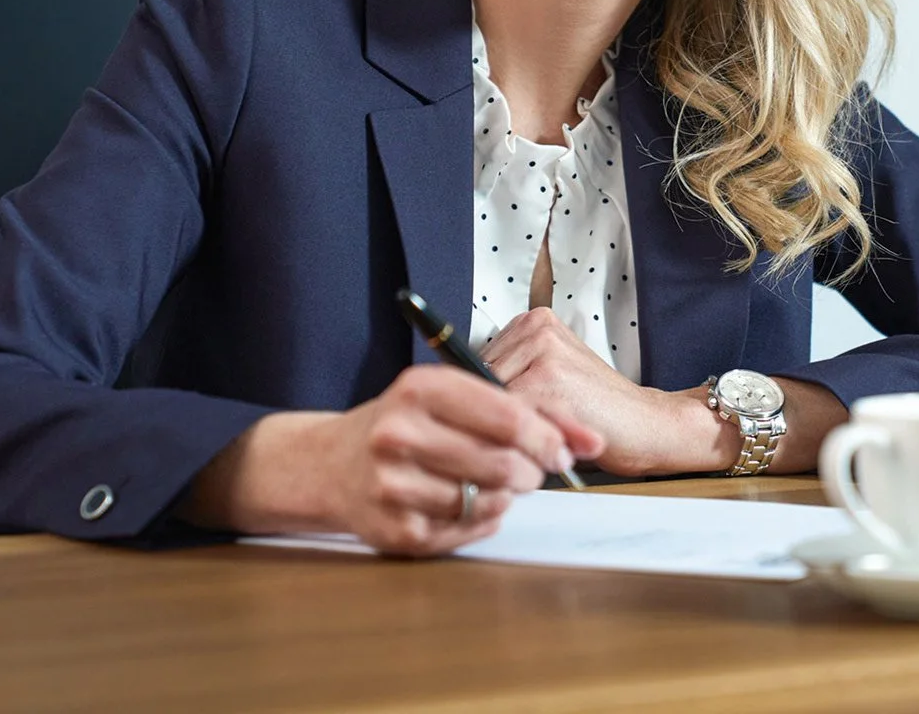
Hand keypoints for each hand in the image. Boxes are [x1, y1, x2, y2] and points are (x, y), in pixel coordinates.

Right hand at [184, 365, 602, 556]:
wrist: (329, 464)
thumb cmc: (402, 424)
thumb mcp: (449, 397)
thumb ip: (521, 410)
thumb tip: (589, 441)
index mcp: (419, 389)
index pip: (508, 415)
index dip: (548, 437)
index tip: (565, 449)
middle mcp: (399, 434)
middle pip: (502, 463)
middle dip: (532, 470)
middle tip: (533, 469)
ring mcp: (393, 486)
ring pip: (488, 500)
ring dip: (507, 496)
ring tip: (497, 483)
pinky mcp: (395, 530)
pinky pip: (468, 529)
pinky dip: (483, 518)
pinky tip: (470, 502)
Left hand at [480, 308, 713, 476]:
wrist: (646, 423)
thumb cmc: (598, 408)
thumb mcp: (551, 377)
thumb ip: (510, 373)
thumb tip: (455, 391)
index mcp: (534, 322)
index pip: (473, 361)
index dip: (482, 400)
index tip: (498, 418)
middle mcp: (536, 328)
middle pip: (475, 379)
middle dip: (490, 414)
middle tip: (524, 433)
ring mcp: (542, 352)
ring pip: (488, 400)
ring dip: (502, 428)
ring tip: (537, 436)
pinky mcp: (547, 382)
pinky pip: (507, 417)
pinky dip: (517, 439)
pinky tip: (543, 444)